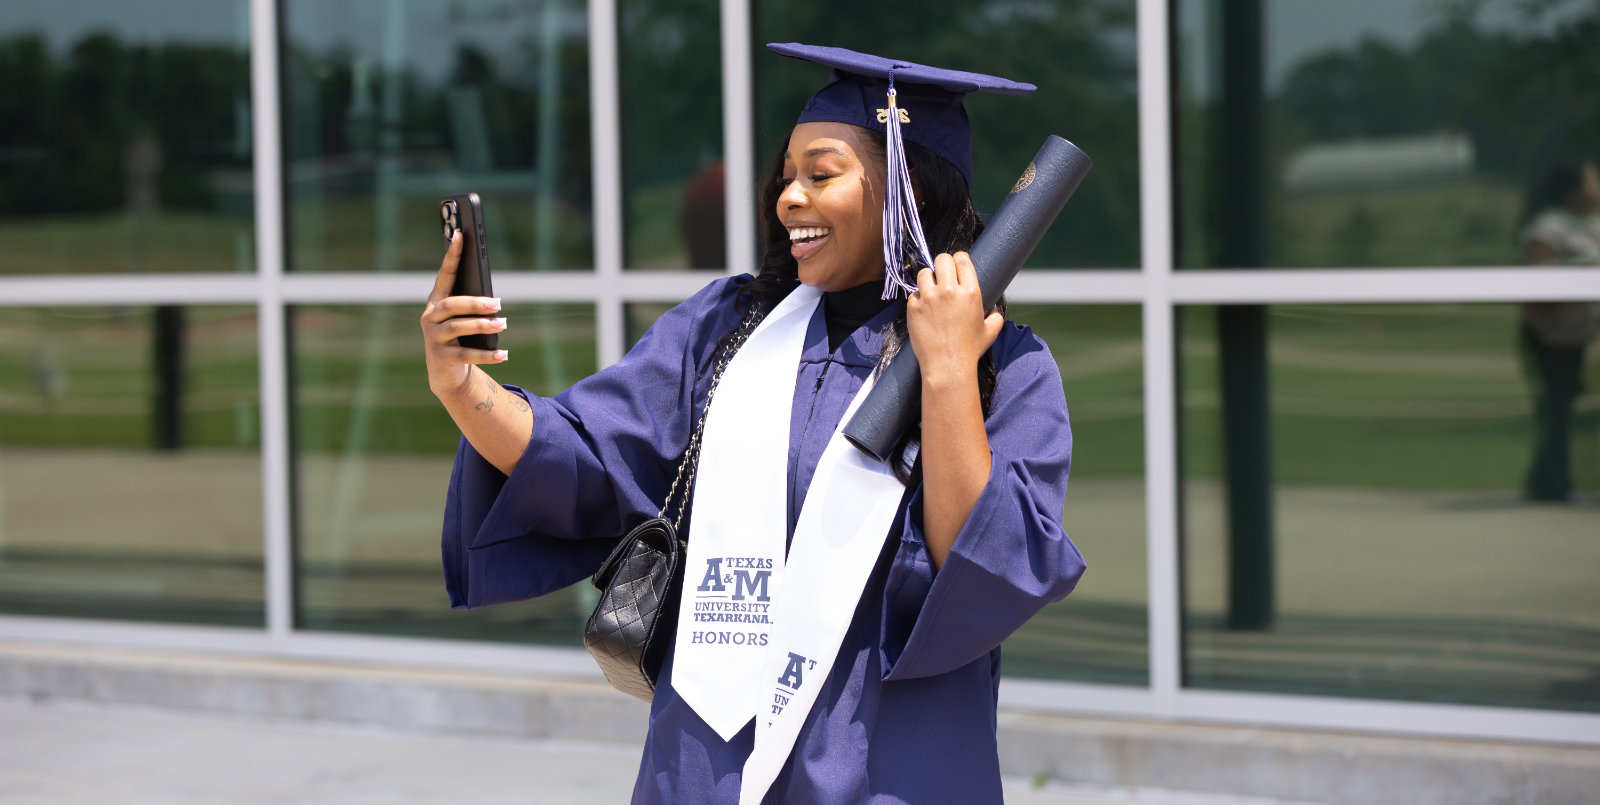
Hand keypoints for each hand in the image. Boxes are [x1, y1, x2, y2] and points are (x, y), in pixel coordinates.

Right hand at [421, 230, 507, 397]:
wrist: (445, 372)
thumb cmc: (459, 336)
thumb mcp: (463, 318)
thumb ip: (471, 304)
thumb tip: (494, 299)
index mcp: (437, 301)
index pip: (444, 274)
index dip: (452, 255)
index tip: (460, 233)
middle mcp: (430, 317)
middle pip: (451, 305)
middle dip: (474, 302)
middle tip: (498, 302)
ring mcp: (433, 338)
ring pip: (456, 328)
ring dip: (482, 325)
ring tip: (503, 323)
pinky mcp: (441, 358)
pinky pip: (465, 355)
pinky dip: (486, 355)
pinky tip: (503, 353)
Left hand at [906, 251, 1003, 386]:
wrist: (947, 366)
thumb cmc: (970, 350)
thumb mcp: (991, 331)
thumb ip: (995, 315)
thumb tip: (992, 308)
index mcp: (970, 292)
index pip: (962, 260)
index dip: (959, 259)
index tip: (957, 263)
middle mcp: (949, 291)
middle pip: (942, 259)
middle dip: (943, 264)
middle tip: (943, 273)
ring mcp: (929, 298)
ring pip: (924, 272)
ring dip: (928, 278)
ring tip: (931, 288)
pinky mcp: (914, 307)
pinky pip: (914, 293)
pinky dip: (918, 298)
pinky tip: (923, 307)